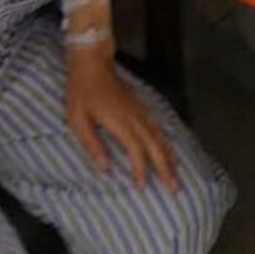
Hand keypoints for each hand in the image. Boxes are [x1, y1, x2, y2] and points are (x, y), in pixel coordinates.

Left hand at [66, 51, 178, 192]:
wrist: (92, 64)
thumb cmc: (81, 93)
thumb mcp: (77, 120)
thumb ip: (92, 144)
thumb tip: (105, 168)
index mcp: (120, 123)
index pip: (136, 150)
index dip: (140, 169)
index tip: (142, 187)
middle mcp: (135, 118)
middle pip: (155, 146)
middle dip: (165, 169)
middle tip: (175, 189)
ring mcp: (140, 111)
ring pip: (159, 137)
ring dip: (169, 157)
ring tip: (177, 175)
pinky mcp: (140, 106)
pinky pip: (158, 126)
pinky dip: (166, 141)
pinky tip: (170, 150)